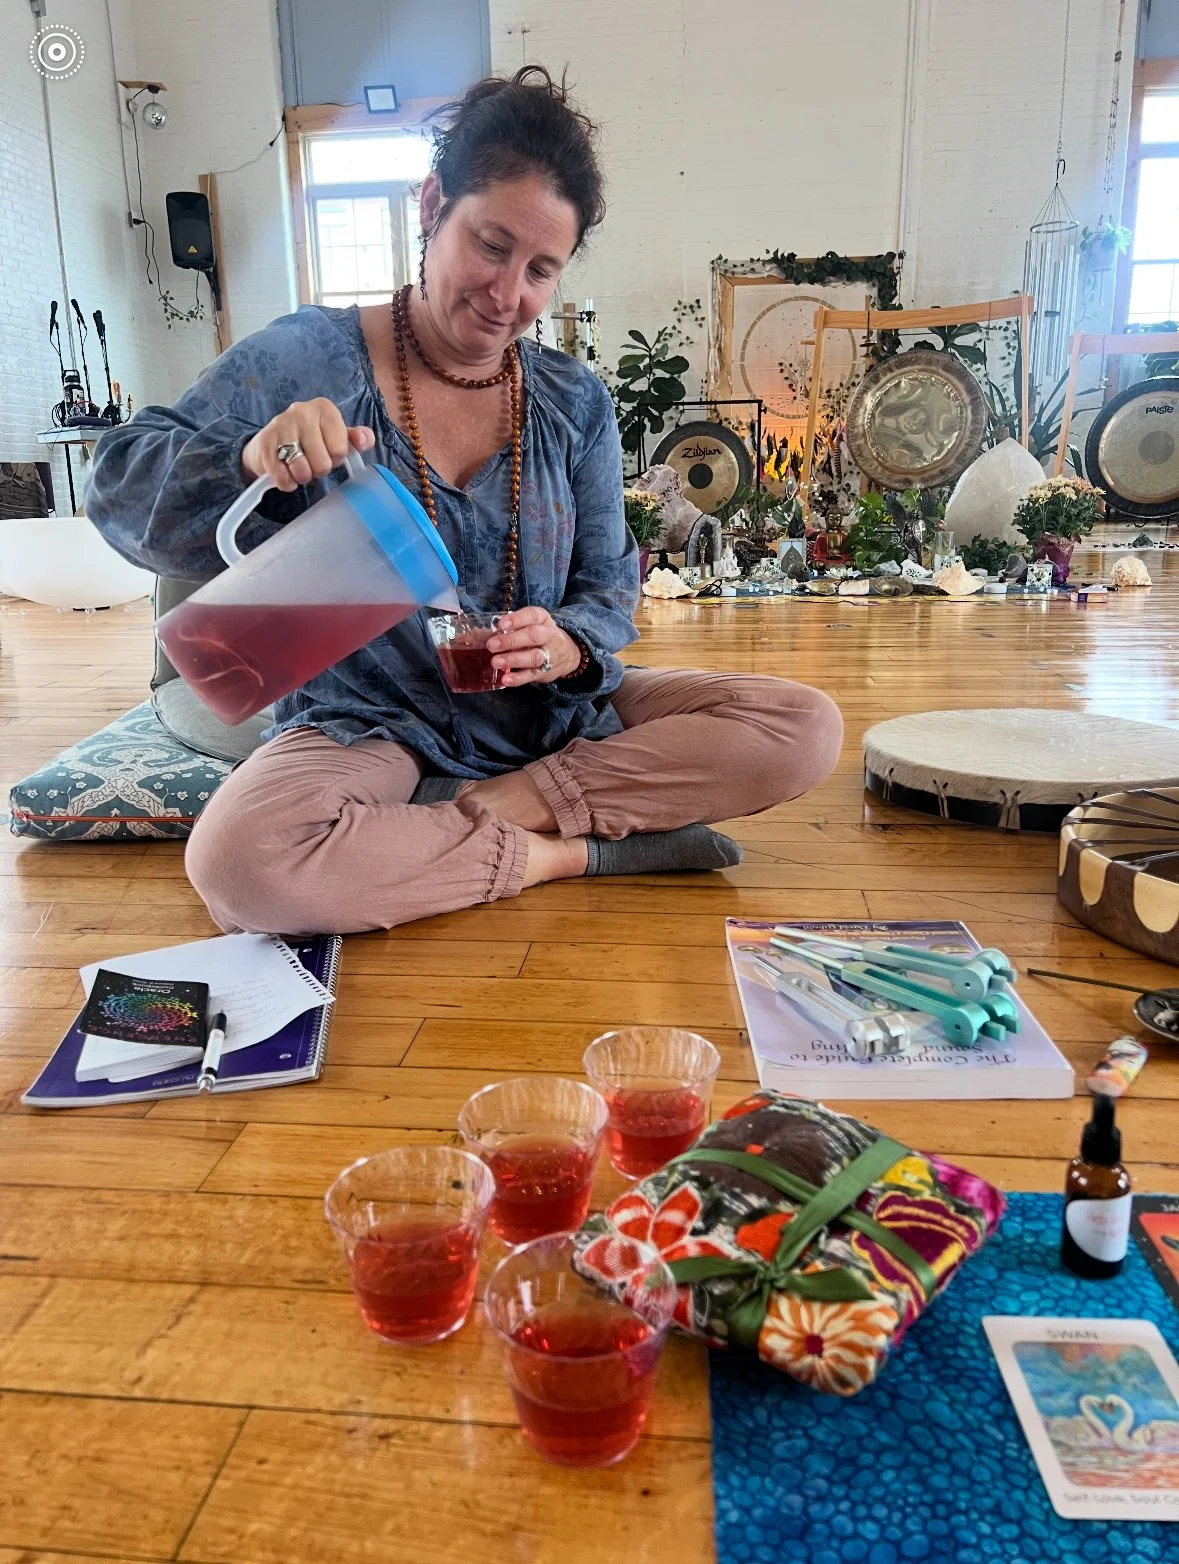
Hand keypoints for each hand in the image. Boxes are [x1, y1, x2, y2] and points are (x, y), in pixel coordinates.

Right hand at [241, 398, 374, 491]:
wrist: (270, 442)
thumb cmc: (309, 440)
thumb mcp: (335, 436)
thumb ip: (355, 438)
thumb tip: (365, 440)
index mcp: (324, 409)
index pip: (341, 450)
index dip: (335, 459)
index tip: (327, 453)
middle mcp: (302, 411)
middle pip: (322, 462)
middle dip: (318, 470)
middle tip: (311, 462)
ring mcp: (281, 424)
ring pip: (302, 470)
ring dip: (302, 477)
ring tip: (299, 468)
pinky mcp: (264, 442)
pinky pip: (282, 476)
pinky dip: (286, 483)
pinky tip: (287, 475)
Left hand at [487, 607, 582, 686]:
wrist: (569, 653)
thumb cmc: (540, 636)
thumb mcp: (532, 624)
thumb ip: (512, 627)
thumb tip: (481, 634)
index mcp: (543, 619)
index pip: (532, 615)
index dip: (517, 619)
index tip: (501, 625)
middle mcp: (548, 635)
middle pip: (533, 636)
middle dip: (511, 640)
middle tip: (492, 645)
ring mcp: (548, 655)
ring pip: (533, 657)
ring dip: (514, 660)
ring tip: (495, 662)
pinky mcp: (545, 672)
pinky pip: (532, 675)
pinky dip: (518, 679)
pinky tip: (505, 679)